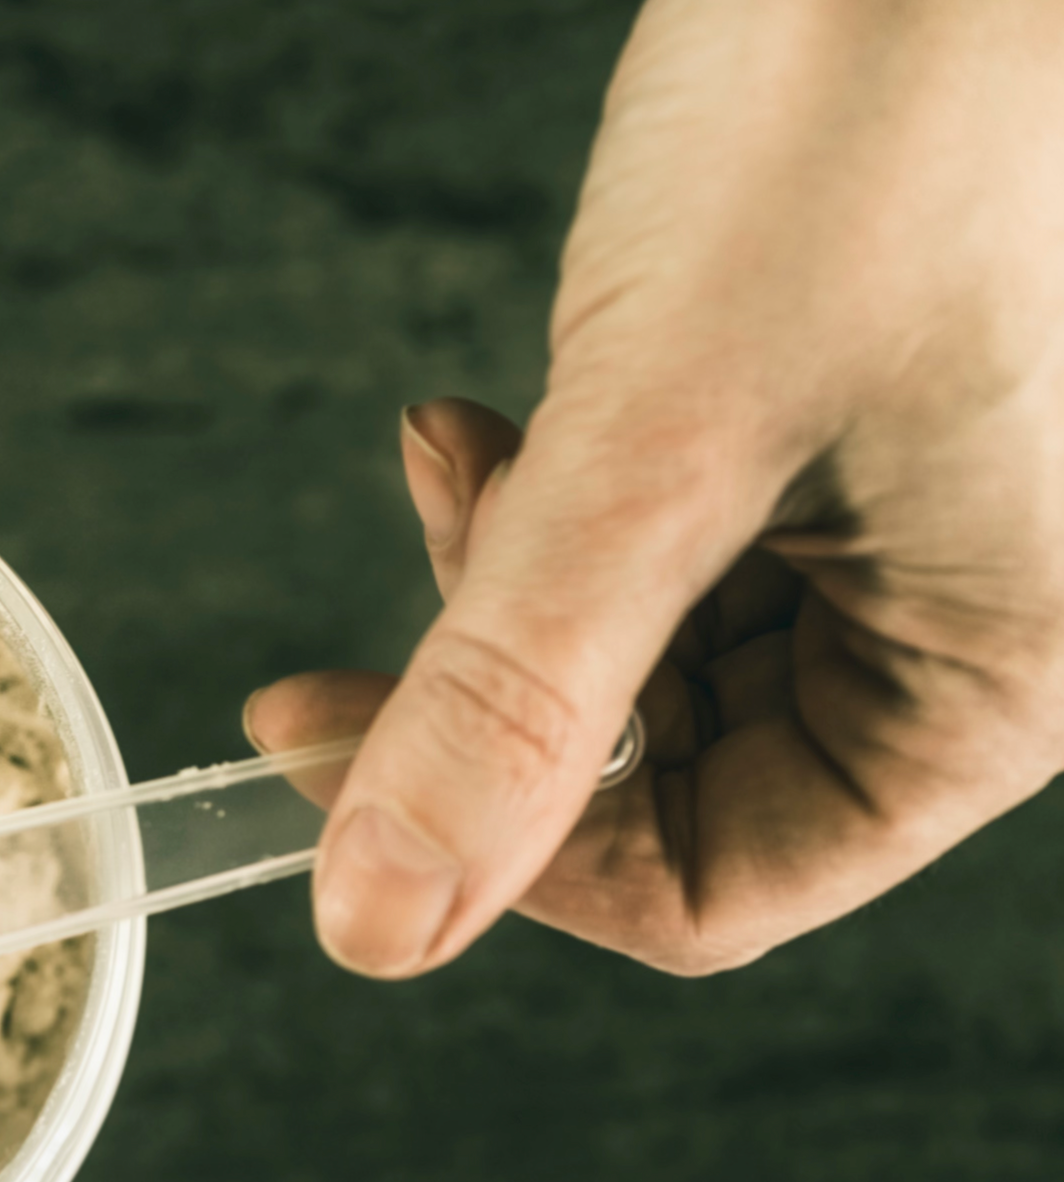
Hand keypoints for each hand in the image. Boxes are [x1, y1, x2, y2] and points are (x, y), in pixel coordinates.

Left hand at [247, 0, 1063, 978]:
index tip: (336, 763)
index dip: (510, 858)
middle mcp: (978, 613)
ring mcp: (912, 514)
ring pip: (656, 649)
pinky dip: (565, 489)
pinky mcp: (839, 417)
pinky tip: (490, 412)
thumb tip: (378, 921)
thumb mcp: (668, 439)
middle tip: (395, 582)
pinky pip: (676, 528)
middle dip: (511, 683)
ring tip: (461, 445)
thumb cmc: (886, 110)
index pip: (719, 888)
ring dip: (521, 575)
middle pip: (676, 771)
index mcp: (1007, 672)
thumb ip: (515, 693)